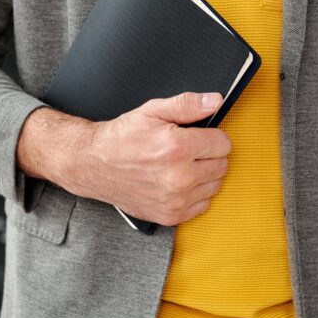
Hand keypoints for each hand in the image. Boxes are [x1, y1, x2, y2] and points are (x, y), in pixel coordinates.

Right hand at [66, 91, 230, 225]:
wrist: (95, 164)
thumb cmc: (123, 137)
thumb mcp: (153, 111)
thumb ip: (187, 105)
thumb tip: (216, 101)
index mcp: (178, 148)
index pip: (223, 143)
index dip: (212, 136)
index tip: (197, 136)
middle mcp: (179, 177)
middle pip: (222, 165)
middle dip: (208, 154)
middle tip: (187, 150)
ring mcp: (175, 200)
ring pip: (215, 185)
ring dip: (204, 175)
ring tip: (181, 166)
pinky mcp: (170, 215)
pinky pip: (203, 205)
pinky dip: (195, 194)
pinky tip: (178, 182)